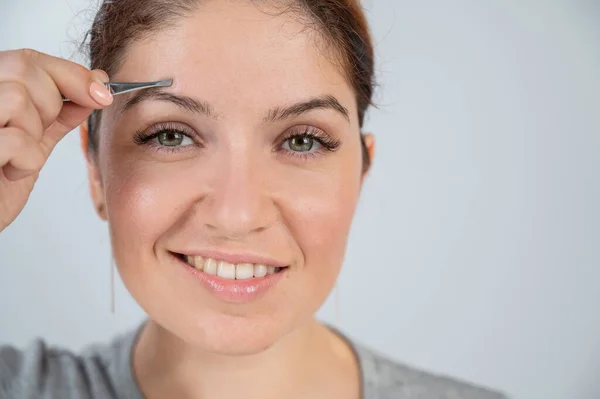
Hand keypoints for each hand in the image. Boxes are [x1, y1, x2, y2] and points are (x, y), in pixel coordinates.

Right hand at [0, 49, 112, 231]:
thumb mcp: (34, 143)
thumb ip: (60, 115)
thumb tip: (96, 86)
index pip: (28, 59)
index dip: (71, 73)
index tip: (102, 94)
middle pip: (24, 69)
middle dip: (49, 104)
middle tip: (38, 134)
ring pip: (17, 98)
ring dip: (34, 134)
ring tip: (19, 157)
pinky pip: (14, 140)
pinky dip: (26, 161)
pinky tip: (11, 172)